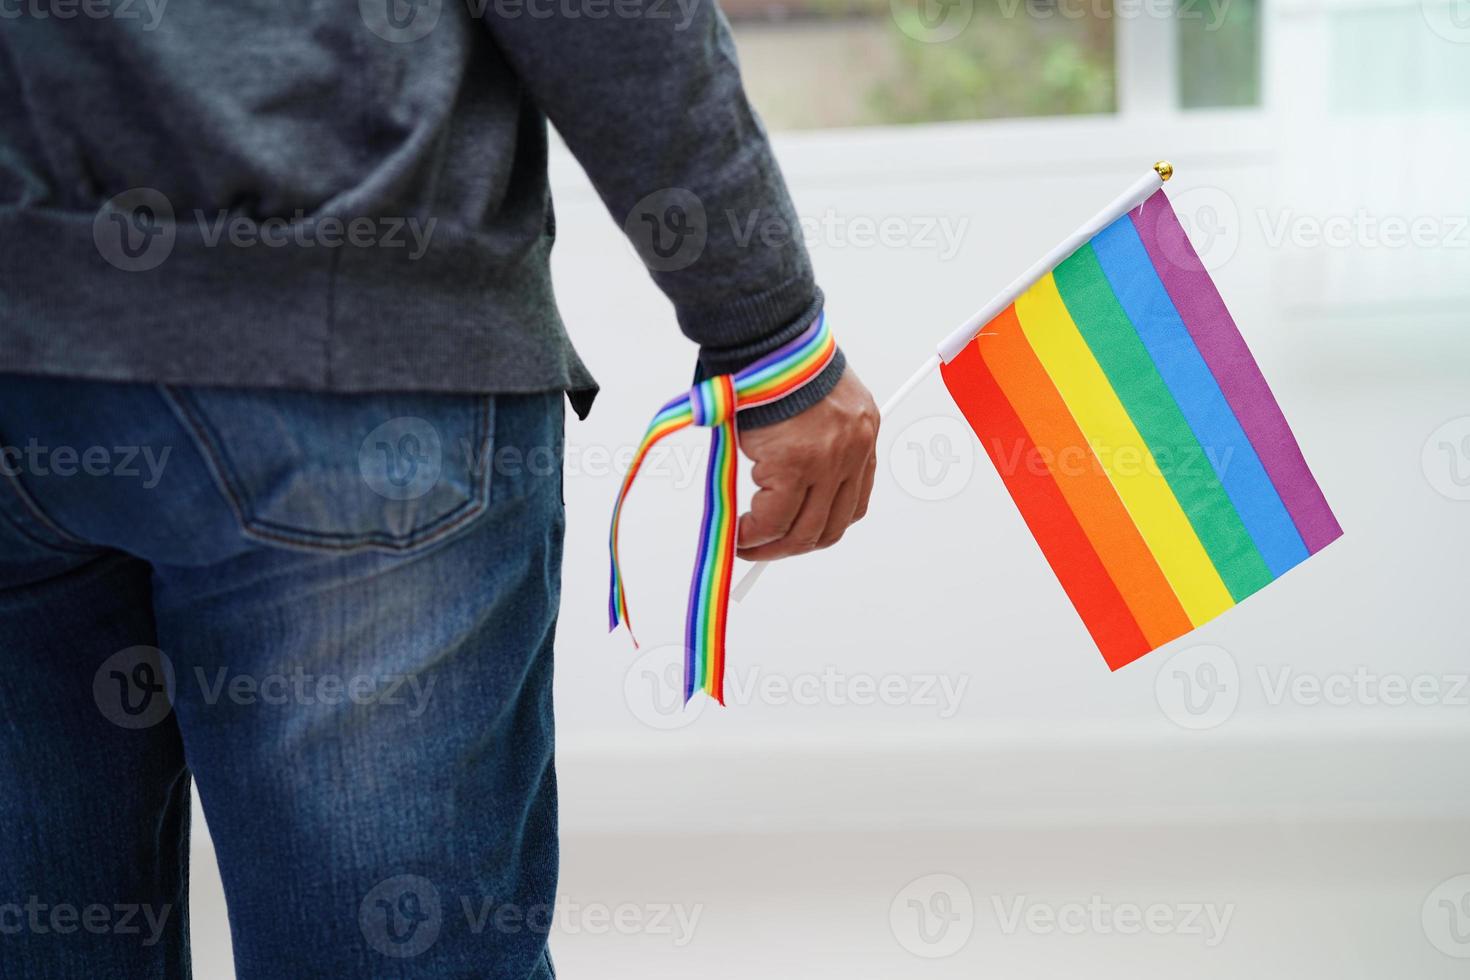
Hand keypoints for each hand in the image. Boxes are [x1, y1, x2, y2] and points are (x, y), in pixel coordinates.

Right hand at [735, 367, 879, 560]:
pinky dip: (753, 534)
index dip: (820, 526)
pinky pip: (773, 518)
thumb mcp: (811, 402)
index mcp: (862, 434)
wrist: (766, 337)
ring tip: (745, 543)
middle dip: (794, 546)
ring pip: (804, 530)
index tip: (792, 533)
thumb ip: (808, 440)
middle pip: (831, 526)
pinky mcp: (795, 464)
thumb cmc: (779, 363)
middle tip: (763, 548)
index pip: (853, 504)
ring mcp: (827, 461)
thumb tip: (776, 482)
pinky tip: (737, 531)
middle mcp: (853, 451)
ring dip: (772, 547)